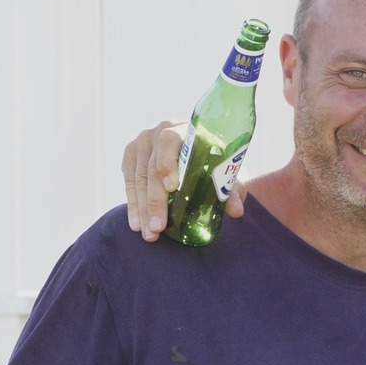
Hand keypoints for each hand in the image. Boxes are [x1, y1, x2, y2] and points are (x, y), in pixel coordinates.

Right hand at [120, 121, 231, 242]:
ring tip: (148, 234)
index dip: (168, 164)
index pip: (170, 142)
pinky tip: (137, 223)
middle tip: (158, 228)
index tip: (172, 189)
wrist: (196, 147)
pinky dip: (132, 204)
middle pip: (152, 168)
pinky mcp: (131, 154)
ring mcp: (142, 142)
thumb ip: (231, 189)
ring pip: (138, 178)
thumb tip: (237, 211)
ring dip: (142, 208)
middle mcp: (159, 131)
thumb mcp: (225, 173)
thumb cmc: (213, 162)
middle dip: (154, 201)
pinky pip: (128, 180)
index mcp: (185, 130)